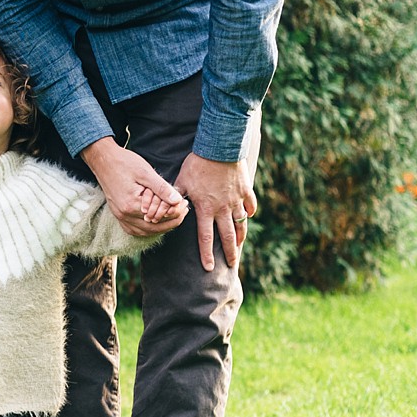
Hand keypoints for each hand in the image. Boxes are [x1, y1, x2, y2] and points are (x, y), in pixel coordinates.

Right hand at [80, 137, 185, 236]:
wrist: (103, 160)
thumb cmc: (124, 163)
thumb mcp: (145, 173)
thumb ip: (162, 188)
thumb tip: (177, 200)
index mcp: (132, 205)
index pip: (160, 217)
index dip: (176, 212)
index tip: (185, 203)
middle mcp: (125, 215)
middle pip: (154, 228)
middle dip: (171, 221)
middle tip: (183, 211)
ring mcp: (120, 216)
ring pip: (144, 232)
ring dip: (160, 227)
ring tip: (173, 216)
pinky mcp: (118, 214)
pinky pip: (134, 229)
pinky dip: (147, 229)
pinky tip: (155, 222)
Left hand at [175, 152, 257, 270]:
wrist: (220, 148)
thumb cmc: (197, 164)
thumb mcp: (182, 181)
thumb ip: (175, 197)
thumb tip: (165, 210)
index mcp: (206, 209)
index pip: (205, 237)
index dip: (206, 254)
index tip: (209, 268)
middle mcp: (223, 208)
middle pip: (227, 236)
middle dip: (230, 253)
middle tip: (232, 265)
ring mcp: (236, 200)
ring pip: (241, 223)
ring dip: (240, 236)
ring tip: (239, 245)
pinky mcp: (246, 190)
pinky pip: (250, 204)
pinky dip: (250, 211)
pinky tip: (248, 216)